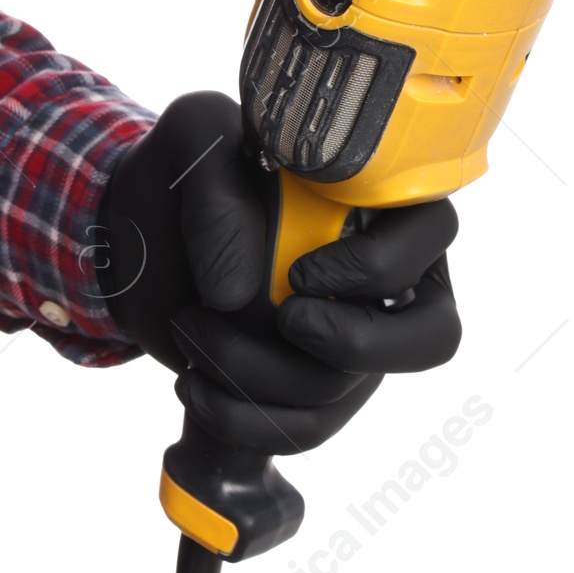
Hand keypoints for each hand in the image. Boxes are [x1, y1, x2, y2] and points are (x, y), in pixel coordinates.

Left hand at [97, 91, 459, 452]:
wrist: (140, 231)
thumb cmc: (187, 173)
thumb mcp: (192, 143)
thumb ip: (218, 191)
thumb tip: (239, 292)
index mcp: (375, 200)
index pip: (433, 232)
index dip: (380, 266)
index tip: (299, 272)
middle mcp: (382, 276)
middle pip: (431, 337)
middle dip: (355, 345)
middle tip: (285, 320)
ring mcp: (352, 338)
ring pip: (345, 390)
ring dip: (258, 375)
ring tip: (192, 331)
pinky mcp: (310, 388)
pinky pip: (304, 429)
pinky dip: (243, 419)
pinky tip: (193, 382)